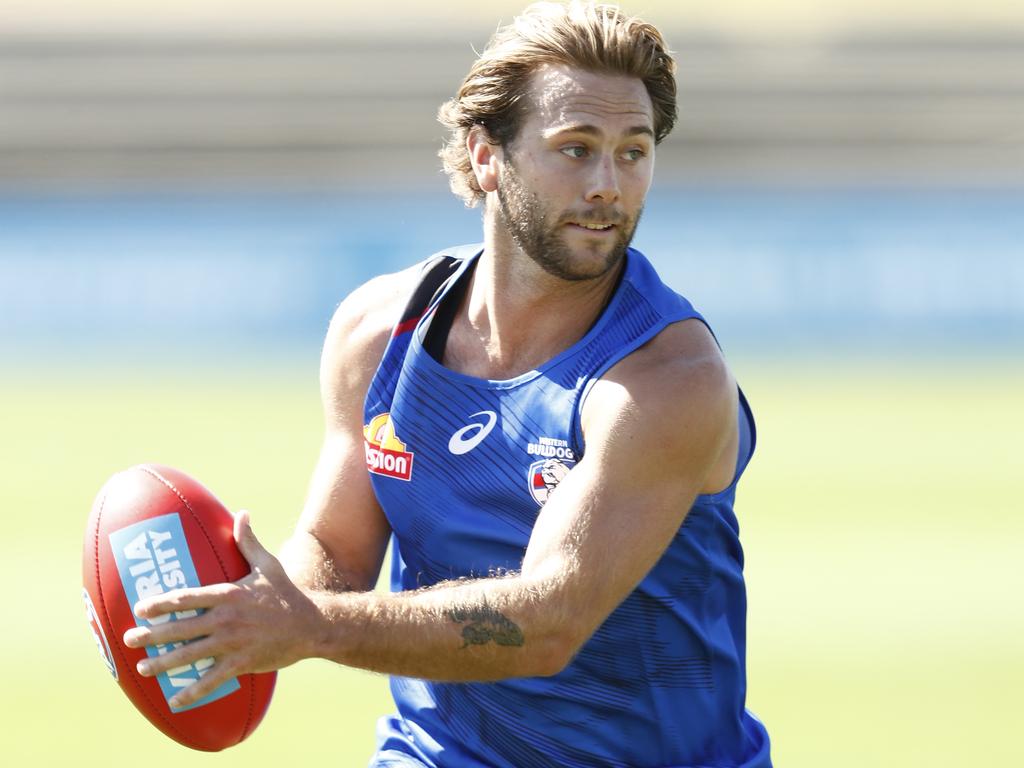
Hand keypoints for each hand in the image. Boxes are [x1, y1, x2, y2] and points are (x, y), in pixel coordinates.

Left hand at [123, 510, 322, 708]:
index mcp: (228, 594)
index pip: (186, 598)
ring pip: (190, 656)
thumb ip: (248, 541)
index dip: (160, 604)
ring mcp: (233, 644)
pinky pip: (212, 680)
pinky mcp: (242, 663)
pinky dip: (192, 692)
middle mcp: (226, 619)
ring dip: (163, 663)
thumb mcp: (267, 564)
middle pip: (181, 628)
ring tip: (142, 668)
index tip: (140, 608)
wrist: (311, 624)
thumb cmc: (286, 593)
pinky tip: (175, 701)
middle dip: (151, 635)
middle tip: (128, 639)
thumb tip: (242, 513)